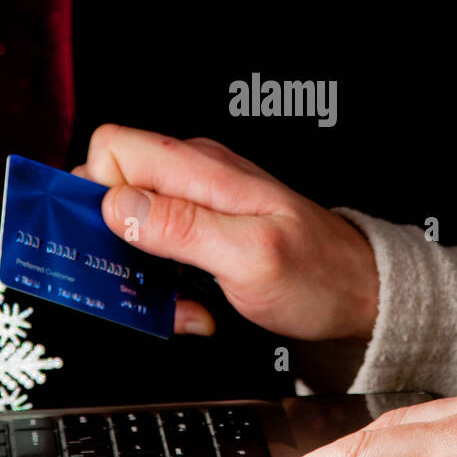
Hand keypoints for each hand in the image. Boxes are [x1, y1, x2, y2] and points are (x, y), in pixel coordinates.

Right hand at [72, 123, 378, 340]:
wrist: (359, 293)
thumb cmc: (318, 275)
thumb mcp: (250, 257)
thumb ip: (182, 228)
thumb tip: (116, 205)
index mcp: (200, 169)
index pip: (111, 148)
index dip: (97, 195)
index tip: (111, 245)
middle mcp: (193, 176)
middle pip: (110, 188)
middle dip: (113, 245)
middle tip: (144, 286)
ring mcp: (197, 202)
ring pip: (129, 227)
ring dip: (141, 275)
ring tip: (182, 306)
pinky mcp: (202, 230)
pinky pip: (157, 251)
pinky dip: (165, 286)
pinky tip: (194, 307)